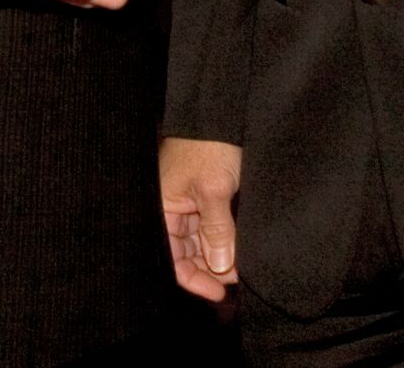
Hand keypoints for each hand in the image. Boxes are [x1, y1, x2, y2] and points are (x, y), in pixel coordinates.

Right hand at [160, 136, 241, 300]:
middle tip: (236, 278)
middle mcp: (171, 208)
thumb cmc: (208, 146)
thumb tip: (221, 267)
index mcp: (162, 208)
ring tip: (242, 265)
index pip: (172, 257)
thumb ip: (217, 230)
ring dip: (219, 256)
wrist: (220, 111)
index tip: (219, 292)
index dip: (194, 279)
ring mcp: (188, 202)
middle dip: (210, 269)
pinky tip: (239, 247)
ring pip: (200, 242)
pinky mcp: (204, 195)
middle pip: (186, 253)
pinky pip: (211, 226)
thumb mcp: (213, 190)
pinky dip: (224, 239)